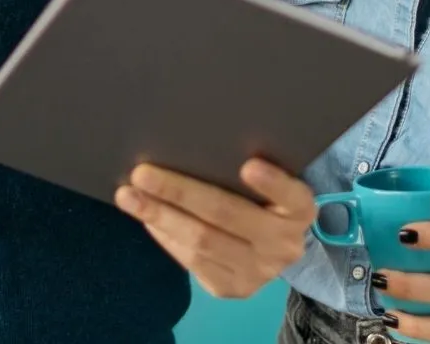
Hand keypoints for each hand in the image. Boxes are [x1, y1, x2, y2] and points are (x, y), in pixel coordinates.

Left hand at [115, 159, 316, 298]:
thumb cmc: (263, 200)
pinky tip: (146, 217)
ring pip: (202, 241)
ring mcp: (259, 272)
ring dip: (159, 216)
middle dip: (180, 192)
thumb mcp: (271, 184)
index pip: (292, 195)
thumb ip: (248, 167)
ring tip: (129, 196)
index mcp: (300, 210)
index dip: (272, 183)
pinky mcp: (232, 288)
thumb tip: (188, 141)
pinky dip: (165, 235)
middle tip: (142, 173)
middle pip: (228, 214)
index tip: (249, 165)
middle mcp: (285, 244)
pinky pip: (192, 261)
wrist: (273, 250)